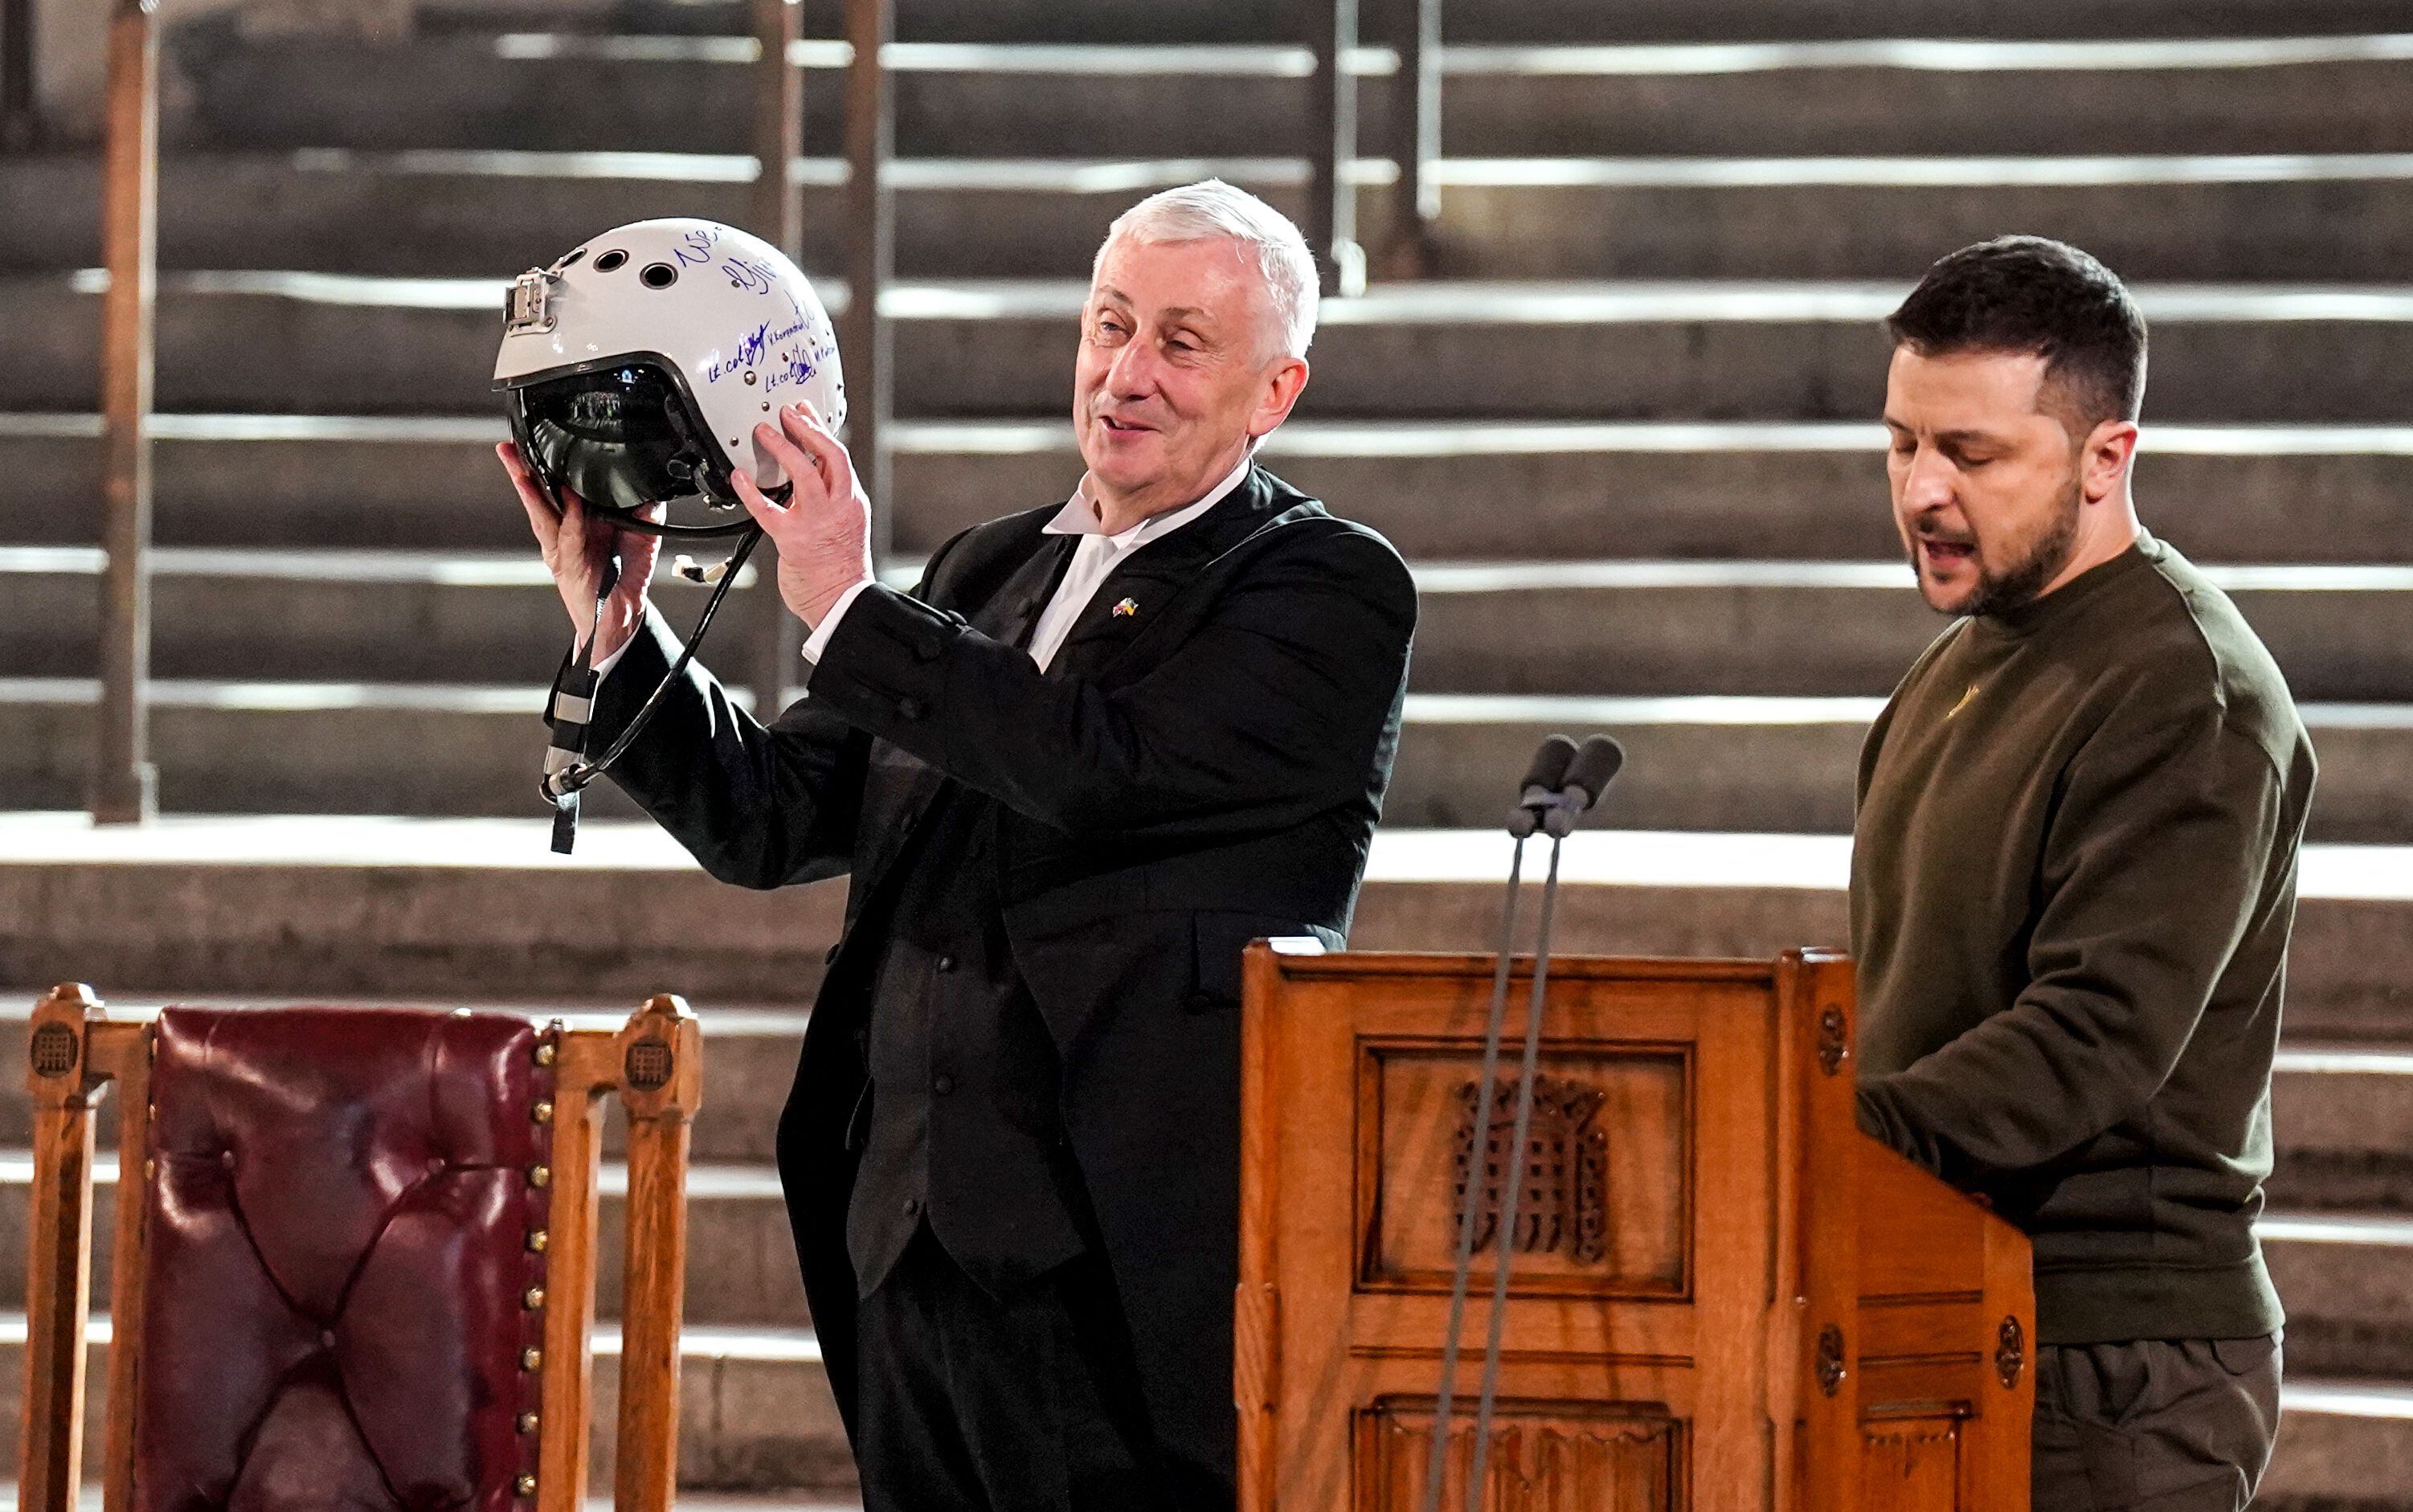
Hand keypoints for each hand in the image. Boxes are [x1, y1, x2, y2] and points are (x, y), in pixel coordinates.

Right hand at [499, 441, 659, 662]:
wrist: (622, 612)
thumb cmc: (624, 573)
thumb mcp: (641, 533)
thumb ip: (643, 507)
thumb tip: (651, 483)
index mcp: (575, 518)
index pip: (555, 485)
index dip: (543, 465)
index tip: (531, 442)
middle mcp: (563, 530)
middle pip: (537, 495)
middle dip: (520, 471)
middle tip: (508, 448)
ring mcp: (561, 548)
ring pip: (542, 514)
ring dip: (530, 492)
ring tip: (519, 470)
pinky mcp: (569, 565)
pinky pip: (569, 538)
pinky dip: (570, 520)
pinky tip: (568, 503)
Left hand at [731, 403, 876, 630]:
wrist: (840, 600)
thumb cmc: (840, 569)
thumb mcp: (845, 525)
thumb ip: (829, 499)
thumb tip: (812, 472)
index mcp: (850, 502)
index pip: (838, 457)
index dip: (821, 430)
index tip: (805, 413)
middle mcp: (838, 507)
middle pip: (829, 455)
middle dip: (807, 428)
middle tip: (786, 412)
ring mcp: (816, 521)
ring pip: (804, 473)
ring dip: (783, 447)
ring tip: (764, 432)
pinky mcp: (793, 539)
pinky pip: (768, 509)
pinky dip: (751, 490)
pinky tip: (738, 477)